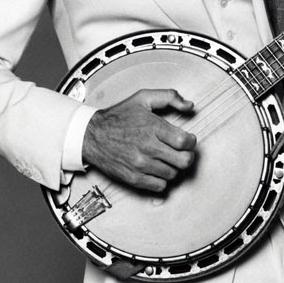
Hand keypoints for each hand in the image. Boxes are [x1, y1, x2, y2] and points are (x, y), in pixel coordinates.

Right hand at [82, 88, 196, 192]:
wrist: (92, 135)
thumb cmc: (119, 116)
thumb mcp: (144, 98)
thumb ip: (170, 97)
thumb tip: (189, 105)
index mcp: (153, 128)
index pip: (185, 142)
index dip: (191, 141)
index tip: (188, 139)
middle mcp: (148, 148)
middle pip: (183, 161)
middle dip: (187, 155)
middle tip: (182, 151)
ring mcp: (140, 165)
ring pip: (173, 174)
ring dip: (173, 166)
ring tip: (166, 158)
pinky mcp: (133, 178)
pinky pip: (159, 186)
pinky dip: (162, 179)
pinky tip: (157, 168)